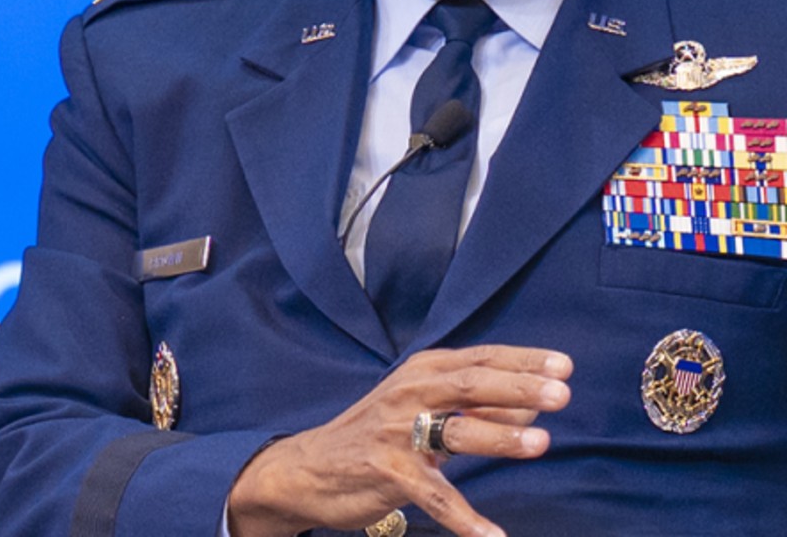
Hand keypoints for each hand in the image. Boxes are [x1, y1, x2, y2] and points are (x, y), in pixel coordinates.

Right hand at [227, 344, 572, 536]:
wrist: (313, 466)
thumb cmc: (381, 432)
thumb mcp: (426, 406)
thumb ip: (477, 404)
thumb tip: (533, 401)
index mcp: (423, 369)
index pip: (480, 359)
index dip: (522, 360)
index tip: (564, 365)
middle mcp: (411, 391)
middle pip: (471, 384)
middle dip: (518, 386)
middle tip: (561, 392)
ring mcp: (397, 431)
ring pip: (455, 431)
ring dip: (500, 436)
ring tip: (541, 443)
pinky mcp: (387, 472)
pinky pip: (433, 496)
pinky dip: (464, 518)